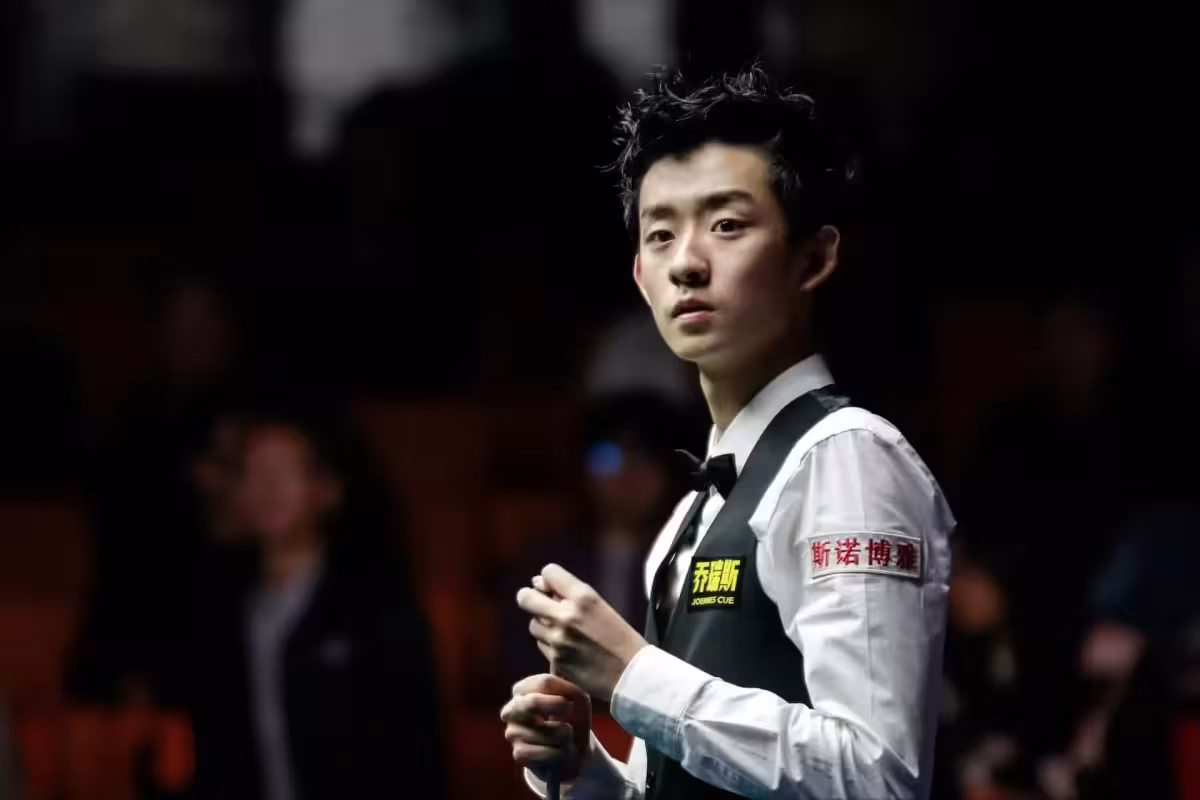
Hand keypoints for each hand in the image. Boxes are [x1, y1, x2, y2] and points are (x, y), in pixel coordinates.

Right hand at [501, 673, 591, 782]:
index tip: (570, 705)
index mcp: (524, 689)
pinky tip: (559, 753)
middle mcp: (512, 709)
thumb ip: (570, 691)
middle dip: (557, 711)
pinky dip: (560, 754)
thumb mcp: (578, 700)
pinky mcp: (518, 754)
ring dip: (564, 738)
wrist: (576, 751)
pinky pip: (544, 753)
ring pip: (545, 733)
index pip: (543, 683)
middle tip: (570, 720)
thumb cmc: (573, 719)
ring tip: (565, 739)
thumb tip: (562, 700)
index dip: (562, 695)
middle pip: (533, 703)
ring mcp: (512, 732)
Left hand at [516, 564, 649, 701]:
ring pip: (533, 624)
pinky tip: (570, 649)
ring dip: (544, 626)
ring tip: (565, 632)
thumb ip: (570, 595)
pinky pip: (541, 645)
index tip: (554, 590)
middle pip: (525, 597)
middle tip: (540, 605)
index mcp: (583, 596)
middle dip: (530, 599)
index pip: (548, 572)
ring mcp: (558, 638)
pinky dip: (551, 645)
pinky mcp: (555, 659)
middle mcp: (567, 614)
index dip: (549, 579)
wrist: (633, 673)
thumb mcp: (600, 607)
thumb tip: (537, 582)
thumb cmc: (619, 638)